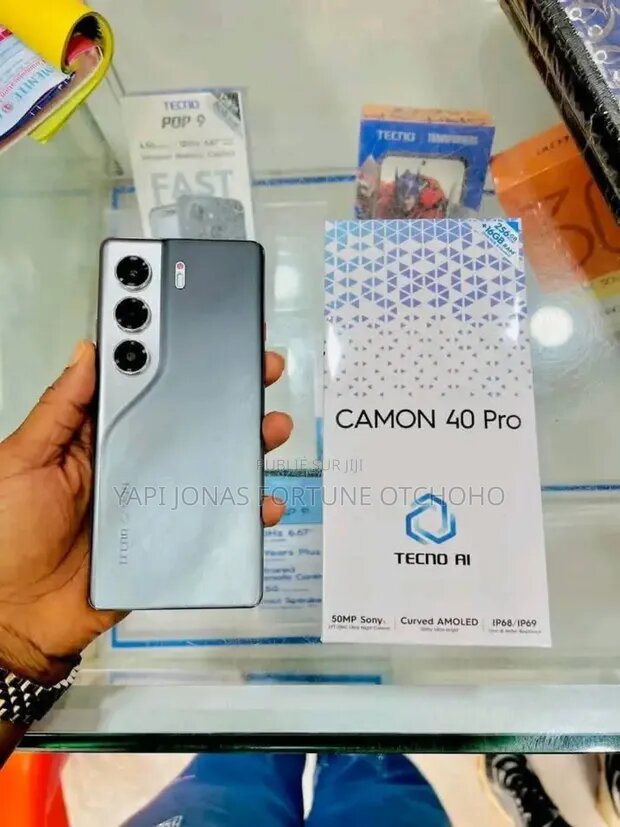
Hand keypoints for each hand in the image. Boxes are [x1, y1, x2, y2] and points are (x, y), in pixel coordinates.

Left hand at [0, 341, 291, 683]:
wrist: (15, 620)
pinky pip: (217, 522)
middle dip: (226, 391)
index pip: (141, 387)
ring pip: (211, 466)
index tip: (200, 325)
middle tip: (258, 366)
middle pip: (188, 422)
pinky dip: (246, 514)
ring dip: (246, 444)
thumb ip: (58, 410)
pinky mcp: (170, 540)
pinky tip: (263, 502)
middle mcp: (132, 464)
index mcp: (96, 439)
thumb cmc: (6, 539)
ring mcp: (154, 502)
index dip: (169, 354)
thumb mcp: (22, 461)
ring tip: (268, 425)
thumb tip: (85, 352)